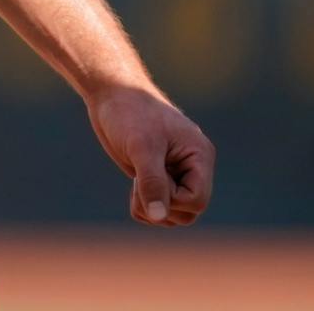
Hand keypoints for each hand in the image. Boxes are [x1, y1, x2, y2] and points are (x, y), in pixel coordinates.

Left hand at [85, 83, 214, 227]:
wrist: (113, 97)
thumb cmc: (131, 114)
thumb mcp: (142, 149)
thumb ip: (152, 183)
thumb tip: (159, 216)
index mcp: (200, 156)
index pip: (198, 200)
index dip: (172, 200)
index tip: (152, 178)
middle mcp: (193, 167)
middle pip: (188, 213)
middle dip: (160, 206)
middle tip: (141, 181)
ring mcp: (177, 174)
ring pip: (173, 214)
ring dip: (150, 208)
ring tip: (137, 182)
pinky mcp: (160, 178)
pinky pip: (158, 209)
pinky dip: (143, 205)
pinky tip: (135, 183)